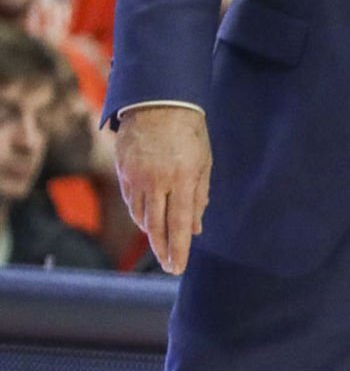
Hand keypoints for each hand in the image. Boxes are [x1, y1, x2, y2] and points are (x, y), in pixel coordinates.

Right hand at [114, 106, 210, 273]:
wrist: (159, 103)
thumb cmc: (189, 132)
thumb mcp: (204, 161)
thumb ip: (200, 195)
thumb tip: (195, 228)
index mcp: (183, 177)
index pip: (180, 222)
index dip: (179, 248)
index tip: (178, 268)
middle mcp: (158, 181)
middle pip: (157, 225)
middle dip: (164, 250)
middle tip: (170, 267)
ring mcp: (137, 178)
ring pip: (141, 216)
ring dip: (152, 235)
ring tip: (162, 248)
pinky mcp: (123, 173)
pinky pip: (131, 203)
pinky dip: (140, 216)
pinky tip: (147, 223)